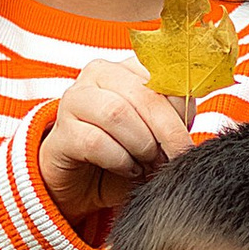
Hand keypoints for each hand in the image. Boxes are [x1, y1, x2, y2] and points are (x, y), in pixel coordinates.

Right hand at [40, 56, 199, 222]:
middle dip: (166, 132)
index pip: (165, 77)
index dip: (182, 112)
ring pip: (117, 114)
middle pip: (144, 95)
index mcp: (128, 67)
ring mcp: (74, 99)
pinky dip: (120, 161)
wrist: (83, 182)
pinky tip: (127, 170)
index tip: (184, 140)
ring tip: (147, 164)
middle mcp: (99, 73)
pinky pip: (96, 142)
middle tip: (174, 158)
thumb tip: (187, 121)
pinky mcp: (61, 131)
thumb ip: (173, 118)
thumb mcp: (155, 132)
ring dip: (141, 145)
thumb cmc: (125, 152)